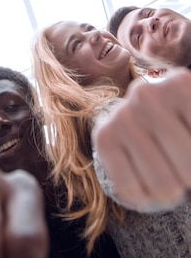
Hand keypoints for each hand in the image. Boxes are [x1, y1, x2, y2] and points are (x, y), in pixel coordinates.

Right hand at [92, 68, 190, 210]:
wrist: (144, 112)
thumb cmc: (182, 122)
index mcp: (180, 85)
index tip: (187, 142)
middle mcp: (146, 95)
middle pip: (188, 170)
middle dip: (189, 178)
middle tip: (183, 168)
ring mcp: (121, 115)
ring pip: (163, 185)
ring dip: (172, 193)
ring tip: (170, 177)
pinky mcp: (103, 136)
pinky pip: (129, 190)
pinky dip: (144, 200)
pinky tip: (149, 189)